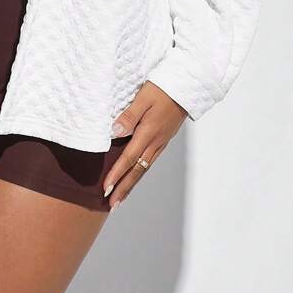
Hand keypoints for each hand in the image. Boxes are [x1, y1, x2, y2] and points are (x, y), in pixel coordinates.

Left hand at [102, 81, 187, 209]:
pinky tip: (135, 176)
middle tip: (111, 205)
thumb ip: (129, 115)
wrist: (186, 87)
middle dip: (123, 188)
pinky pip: (150, 161)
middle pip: (137, 170)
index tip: (106, 189)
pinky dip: (140, 173)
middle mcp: (155, 142)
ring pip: (144, 168)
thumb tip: (114, 132)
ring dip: (131, 184)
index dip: (117, 174)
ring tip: (120, 198)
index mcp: (149, 132)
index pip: (129, 158)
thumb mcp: (144, 97)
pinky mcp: (163, 139)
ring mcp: (160, 142)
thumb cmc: (162, 88)